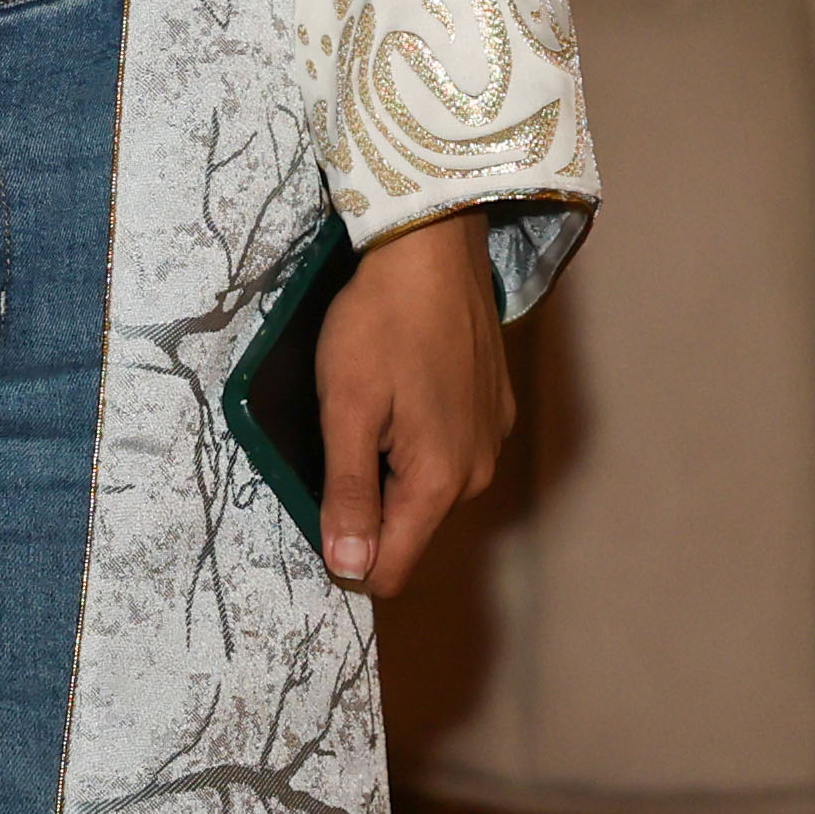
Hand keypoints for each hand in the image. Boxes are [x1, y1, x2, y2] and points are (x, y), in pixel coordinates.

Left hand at [312, 213, 514, 596]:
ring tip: (373, 404)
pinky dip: (420, 437)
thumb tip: (349, 568)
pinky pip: (450, 452)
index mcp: (439, 481)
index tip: (319, 503)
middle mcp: (477, 473)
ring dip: (393, 468)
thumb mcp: (346, 408)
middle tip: (343, 434)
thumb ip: (349, 493)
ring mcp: (491, 439)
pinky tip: (404, 387)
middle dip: (368, 504)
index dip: (346, 554)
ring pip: (428, 491)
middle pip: (408, 529)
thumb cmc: (379, 322)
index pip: (390, 568)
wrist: (434, 244)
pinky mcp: (495, 409)